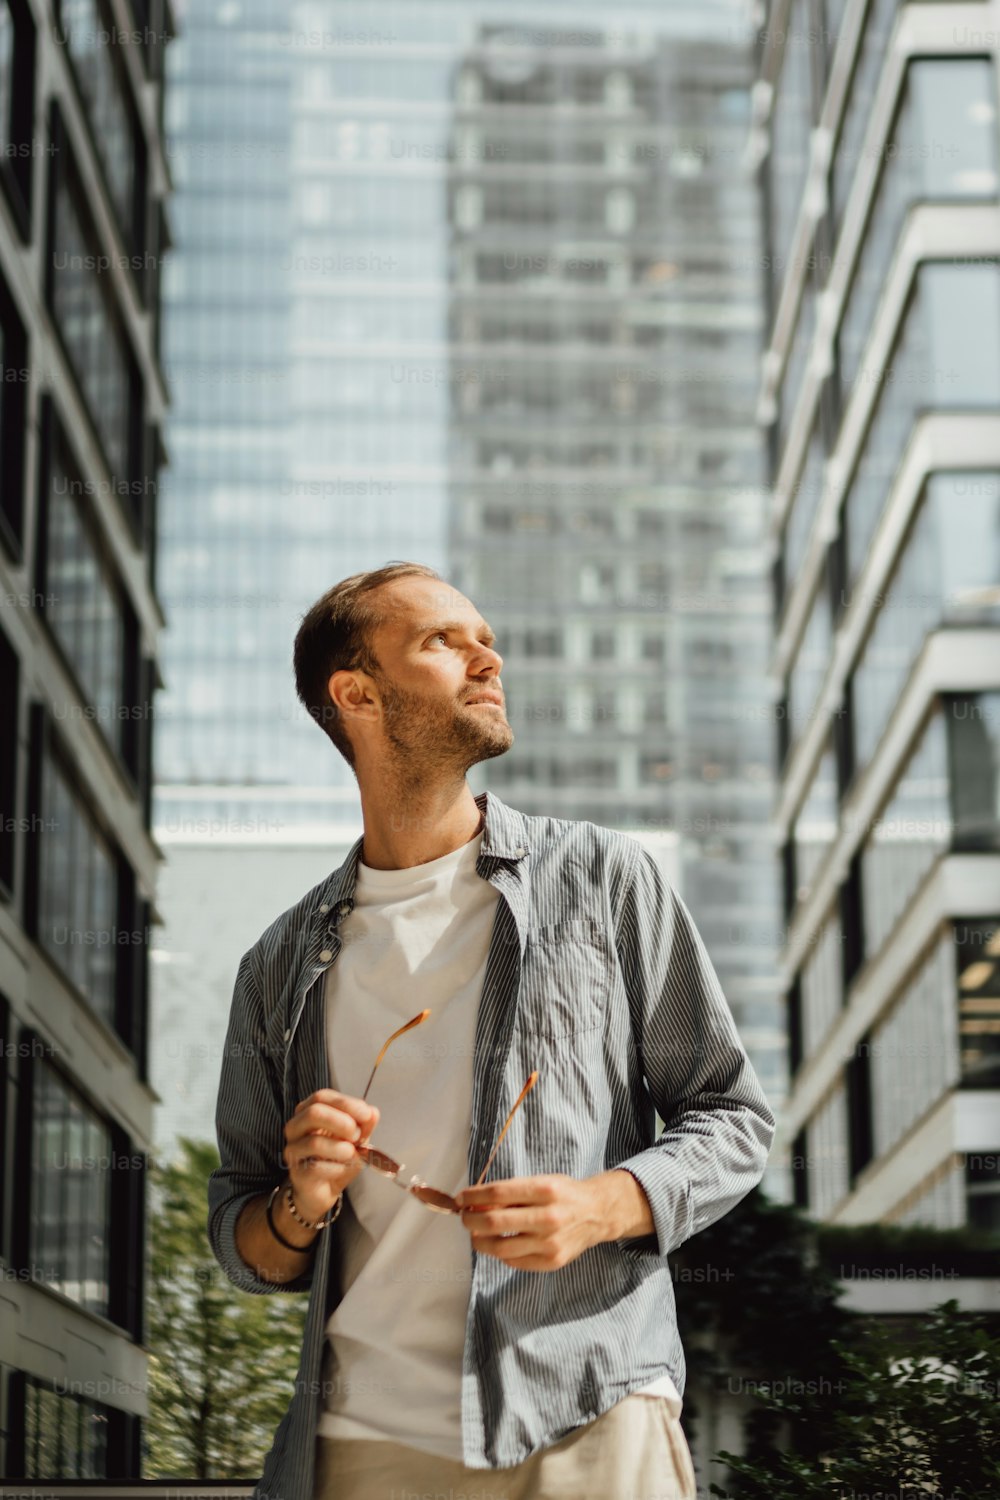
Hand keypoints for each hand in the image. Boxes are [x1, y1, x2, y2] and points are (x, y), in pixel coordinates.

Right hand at [283, 1090, 379, 1222]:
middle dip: (342, 1122)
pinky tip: (343, 1168)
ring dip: (341, 1149)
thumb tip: (373, 1112)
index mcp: (308, 1111)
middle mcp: (295, 1128)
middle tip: (357, 1135)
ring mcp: (293, 1150)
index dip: (345, 1103)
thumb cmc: (338, 1158)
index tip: (366, 1113)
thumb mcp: (356, 1138)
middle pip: (313, 1113)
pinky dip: (337, 1168)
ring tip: (352, 1154)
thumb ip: (364, 1125)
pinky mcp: (297, 1173)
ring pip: (315, 1142)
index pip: (321, 1097)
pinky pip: (317, 1167)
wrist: (325, 1190)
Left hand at [455, 1174, 605, 1271]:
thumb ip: (511, 1193)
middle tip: (464, 1217)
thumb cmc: (563, 1194)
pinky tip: (498, 1244)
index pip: (498, 1193)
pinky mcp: (552, 1262)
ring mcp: (550, 1242)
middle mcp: (548, 1217)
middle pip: (494, 1222)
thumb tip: (475, 1203)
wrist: (597, 1213)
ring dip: (479, 1241)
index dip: (473, 1196)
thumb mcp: (541, 1181)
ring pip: (500, 1248)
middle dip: (470, 1220)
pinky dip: (500, 1253)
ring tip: (475, 1234)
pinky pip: (514, 1262)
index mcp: (545, 1190)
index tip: (460, 1199)